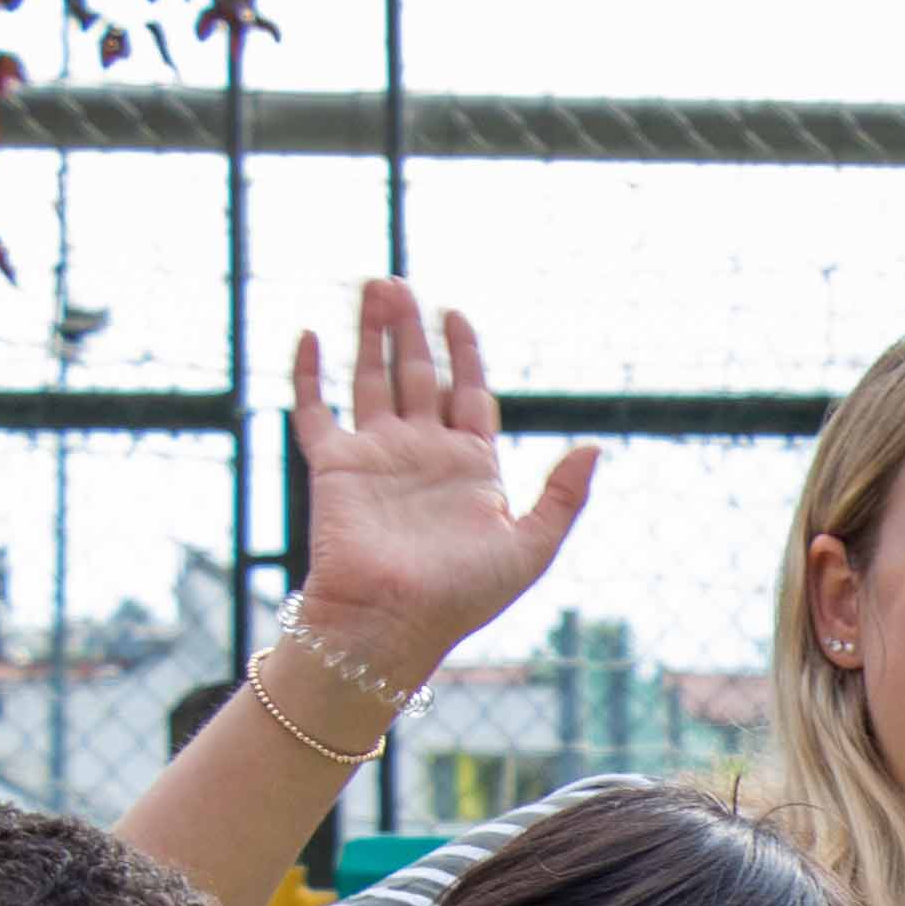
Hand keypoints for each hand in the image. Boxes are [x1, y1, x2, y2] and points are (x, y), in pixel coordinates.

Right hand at [284, 280, 595, 677]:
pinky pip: (316, 412)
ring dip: (371, 334)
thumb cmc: (463, 595)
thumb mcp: (531, 546)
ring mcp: (377, 457)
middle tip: (400, 284)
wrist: (393, 621)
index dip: (465, 353)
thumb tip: (594, 446)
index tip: (457, 314)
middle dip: (412, 329)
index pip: (468, 394)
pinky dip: (310, 375)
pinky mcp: (334, 467)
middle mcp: (423, 454)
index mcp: (471, 468)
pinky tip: (311, 336)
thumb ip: (563, 496)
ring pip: (372, 379)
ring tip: (372, 286)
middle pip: (419, 375)